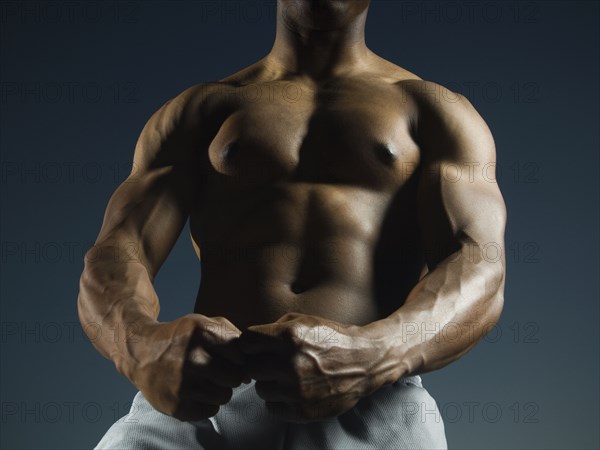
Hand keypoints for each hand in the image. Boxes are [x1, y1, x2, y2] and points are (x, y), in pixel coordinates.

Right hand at [125, 314, 246, 420]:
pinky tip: (196, 392)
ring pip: (225, 395)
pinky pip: (210, 410)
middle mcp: (191, 358)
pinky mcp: (176, 404)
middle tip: (219, 372)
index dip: (239, 358)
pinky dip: (207, 403)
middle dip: (231, 375)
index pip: (241, 354)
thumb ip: (233, 337)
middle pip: (235, 377)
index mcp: (201, 333)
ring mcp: (182, 383)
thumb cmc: (181, 338)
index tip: (230, 358)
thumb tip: (249, 370)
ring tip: (207, 381)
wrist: (142, 352)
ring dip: (220, 390)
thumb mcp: (205, 323)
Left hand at [239, 313, 393, 421]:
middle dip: (258, 364)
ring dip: (269, 383)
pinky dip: (278, 400)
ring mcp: (297, 389)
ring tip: (285, 376)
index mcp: (290, 336)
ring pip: (260, 389)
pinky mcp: (303, 409)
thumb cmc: (331, 338)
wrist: (364, 361)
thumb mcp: (304, 320)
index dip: (248, 344)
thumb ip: (274, 328)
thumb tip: (249, 341)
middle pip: (250, 367)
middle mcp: (292, 363)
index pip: (246, 342)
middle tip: (270, 363)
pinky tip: (292, 390)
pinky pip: (271, 407)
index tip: (255, 347)